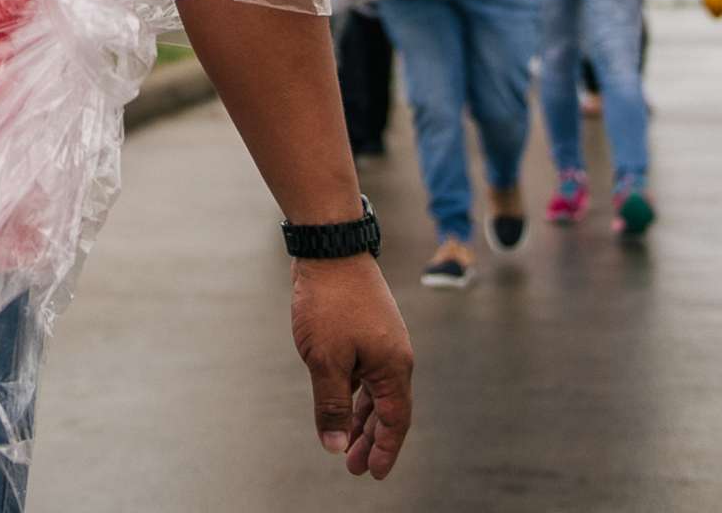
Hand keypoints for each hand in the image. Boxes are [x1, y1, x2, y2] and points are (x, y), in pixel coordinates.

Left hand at [290, 255, 413, 480]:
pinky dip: (356, 393)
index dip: (385, 450)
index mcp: (393, 367)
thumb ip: (331, 405)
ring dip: (362, 419)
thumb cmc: (328, 303)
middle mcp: (395, 356)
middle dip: (372, 440)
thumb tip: (334, 445)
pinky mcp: (368, 328)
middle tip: (354, 467)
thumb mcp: (325, 361)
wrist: (330, 248)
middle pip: (388, 410)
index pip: (395, 421)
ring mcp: (382, 341)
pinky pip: (366, 372)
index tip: (373, 474)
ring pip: (376, 391)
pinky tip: (342, 404)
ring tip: (346, 443)